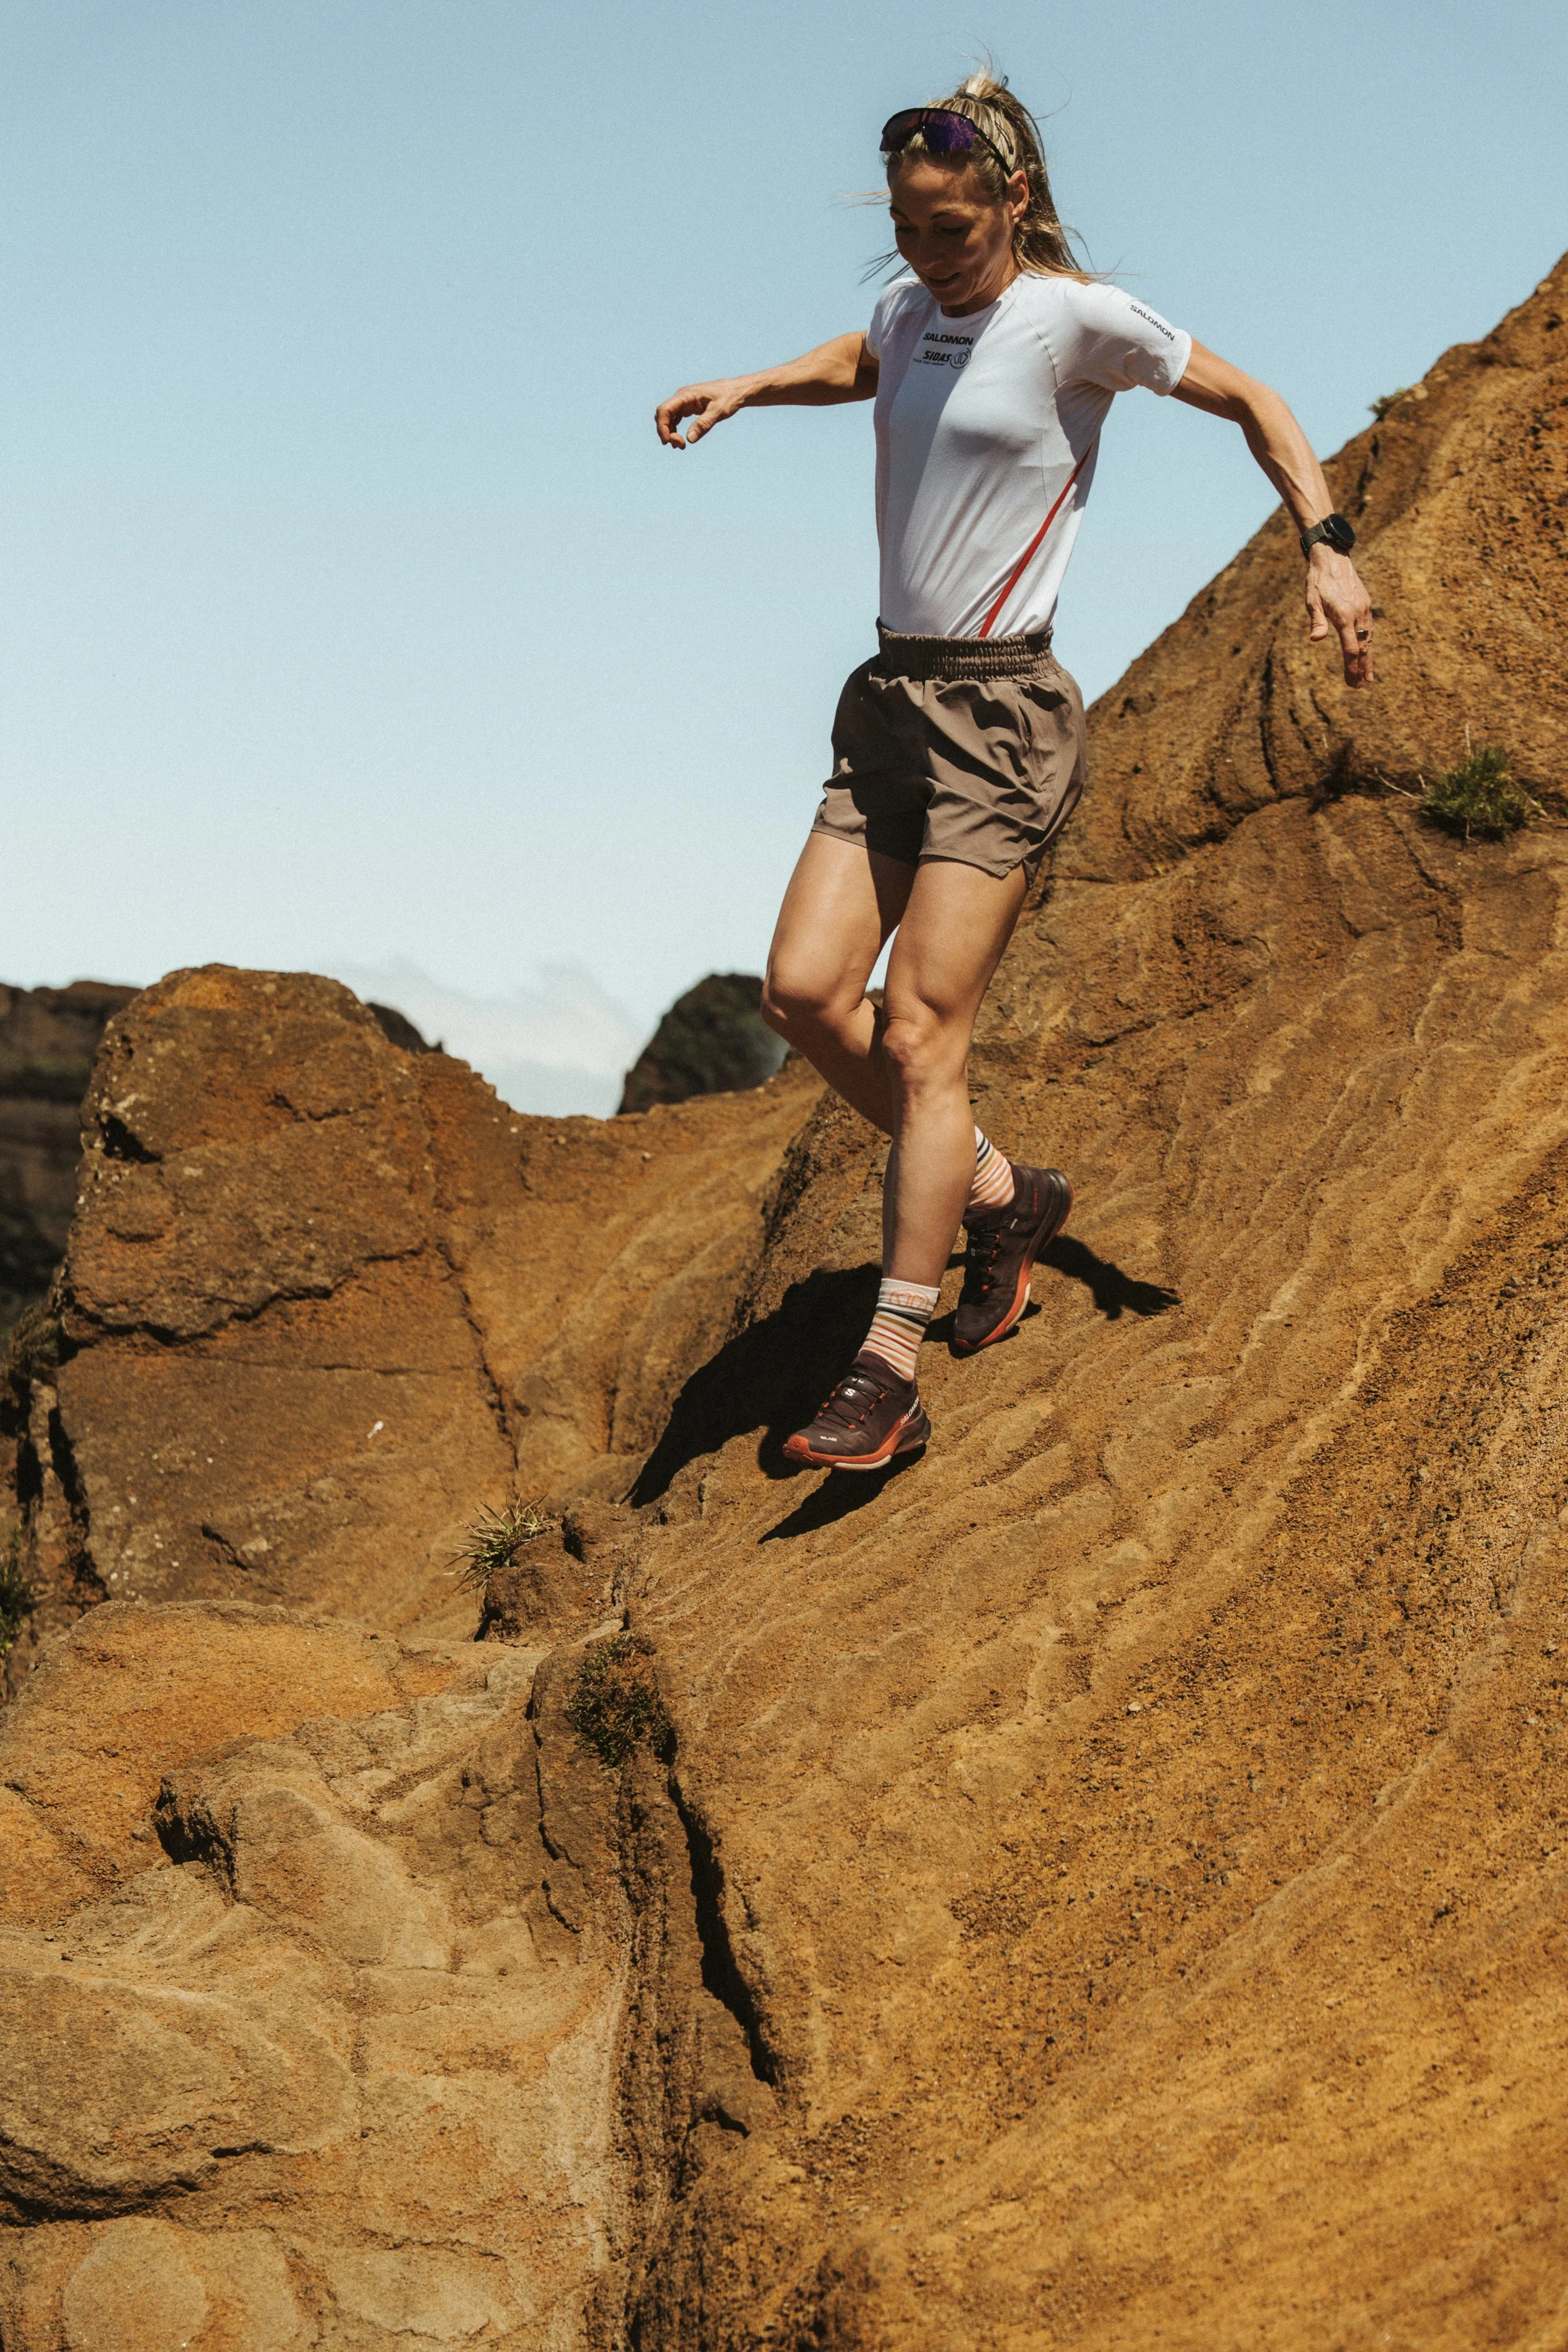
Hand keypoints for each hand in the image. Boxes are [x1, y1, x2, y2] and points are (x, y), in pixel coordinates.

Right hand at [655, 375, 753, 449]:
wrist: (736, 391)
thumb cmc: (729, 397)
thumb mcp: (718, 411)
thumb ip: (704, 424)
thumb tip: (690, 439)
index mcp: (685, 395)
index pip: (664, 410)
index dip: (662, 427)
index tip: (668, 441)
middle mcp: (681, 397)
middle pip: (662, 415)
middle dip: (666, 432)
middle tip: (680, 446)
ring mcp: (683, 403)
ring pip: (667, 419)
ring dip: (670, 433)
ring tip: (682, 446)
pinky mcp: (687, 408)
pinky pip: (675, 420)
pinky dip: (675, 431)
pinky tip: (682, 440)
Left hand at [1306, 545, 1374, 686]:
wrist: (1332, 558)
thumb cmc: (1318, 581)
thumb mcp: (1312, 601)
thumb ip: (1317, 621)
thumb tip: (1316, 639)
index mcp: (1344, 616)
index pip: (1350, 649)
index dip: (1351, 668)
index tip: (1351, 683)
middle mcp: (1358, 614)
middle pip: (1363, 647)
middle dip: (1362, 668)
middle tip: (1360, 686)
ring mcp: (1364, 609)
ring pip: (1369, 639)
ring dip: (1368, 658)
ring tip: (1368, 676)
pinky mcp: (1366, 604)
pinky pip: (1369, 628)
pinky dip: (1369, 643)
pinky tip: (1367, 652)